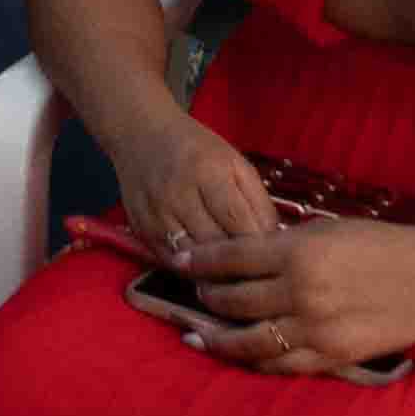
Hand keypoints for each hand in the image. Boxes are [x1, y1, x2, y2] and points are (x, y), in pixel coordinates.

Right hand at [106, 113, 273, 264]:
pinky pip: (171, 261)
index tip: (275, 262)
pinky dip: (191, 271)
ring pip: (192, 261)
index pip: (239, 224)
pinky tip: (206, 272)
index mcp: (209, 172)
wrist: (139, 133)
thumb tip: (273, 242)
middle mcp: (179, 194)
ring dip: (215, 274)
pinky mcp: (140, 228)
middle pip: (216, 247)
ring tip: (235, 281)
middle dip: (239, 266)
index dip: (259, 248)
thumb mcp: (235, 163)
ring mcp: (156, 214)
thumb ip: (257, 201)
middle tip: (258, 278)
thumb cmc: (197, 149)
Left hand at [181, 215, 414, 377]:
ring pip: (249, 340)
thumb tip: (239, 256)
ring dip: (218, 337)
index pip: (230, 258)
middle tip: (194, 293)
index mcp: (297, 252)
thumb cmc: (379, 244)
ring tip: (197, 333)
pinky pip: (281, 365)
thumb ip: (282, 246)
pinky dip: (255, 361)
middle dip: (206, 296)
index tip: (180, 260)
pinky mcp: (332, 355)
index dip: (199, 260)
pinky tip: (238, 356)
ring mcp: (315, 328)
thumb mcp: (325, 231)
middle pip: (234, 299)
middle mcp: (301, 291)